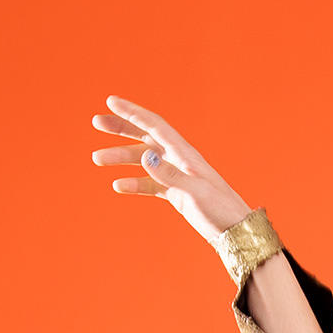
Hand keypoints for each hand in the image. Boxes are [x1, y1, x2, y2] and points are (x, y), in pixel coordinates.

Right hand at [90, 96, 247, 246]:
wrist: (236, 231)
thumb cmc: (220, 210)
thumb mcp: (193, 192)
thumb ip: (168, 174)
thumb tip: (145, 154)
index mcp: (183, 153)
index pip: (153, 125)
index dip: (132, 112)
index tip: (110, 101)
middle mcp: (179, 160)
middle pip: (145, 137)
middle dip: (121, 128)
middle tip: (96, 122)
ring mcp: (177, 176)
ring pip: (144, 160)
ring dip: (121, 157)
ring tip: (98, 158)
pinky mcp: (177, 194)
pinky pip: (151, 184)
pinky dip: (134, 183)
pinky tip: (118, 186)